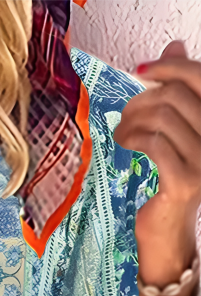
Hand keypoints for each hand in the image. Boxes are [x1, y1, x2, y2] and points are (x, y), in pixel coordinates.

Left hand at [114, 41, 200, 295]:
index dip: (172, 66)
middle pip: (177, 96)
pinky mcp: (184, 182)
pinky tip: (124, 143)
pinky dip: (134, 137)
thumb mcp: (175, 134)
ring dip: (133, 120)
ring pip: (163, 118)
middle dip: (143, 100)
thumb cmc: (169, 181)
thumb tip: (173, 48)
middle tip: (124, 115)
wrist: (168, 235)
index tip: (142, 71)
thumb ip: (177, 94)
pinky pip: (155, 143)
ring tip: (121, 133)